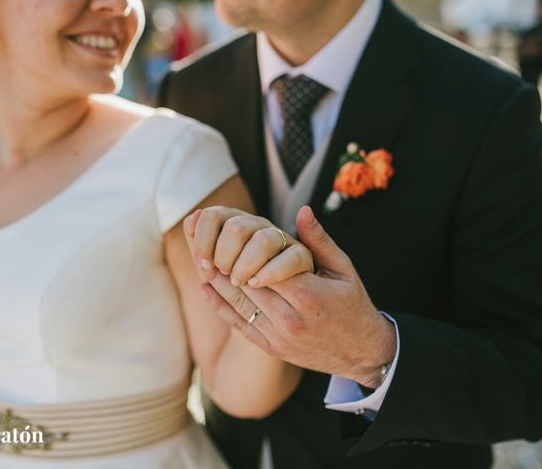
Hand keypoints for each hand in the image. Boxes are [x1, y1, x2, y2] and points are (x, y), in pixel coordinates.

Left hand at [199, 206, 396, 387]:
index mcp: (310, 296)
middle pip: (248, 283)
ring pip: (239, 302)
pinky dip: (219, 306)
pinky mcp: (271, 347)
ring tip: (202, 258)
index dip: (247, 250)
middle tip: (208, 241)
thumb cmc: (353, 305)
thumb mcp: (344, 270)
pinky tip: (205, 288)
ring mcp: (278, 336)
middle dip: (227, 260)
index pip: (268, 266)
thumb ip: (320, 241)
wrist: (362, 353)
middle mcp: (291, 319)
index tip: (232, 232)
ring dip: (217, 280)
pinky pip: (239, 324)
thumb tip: (302, 211)